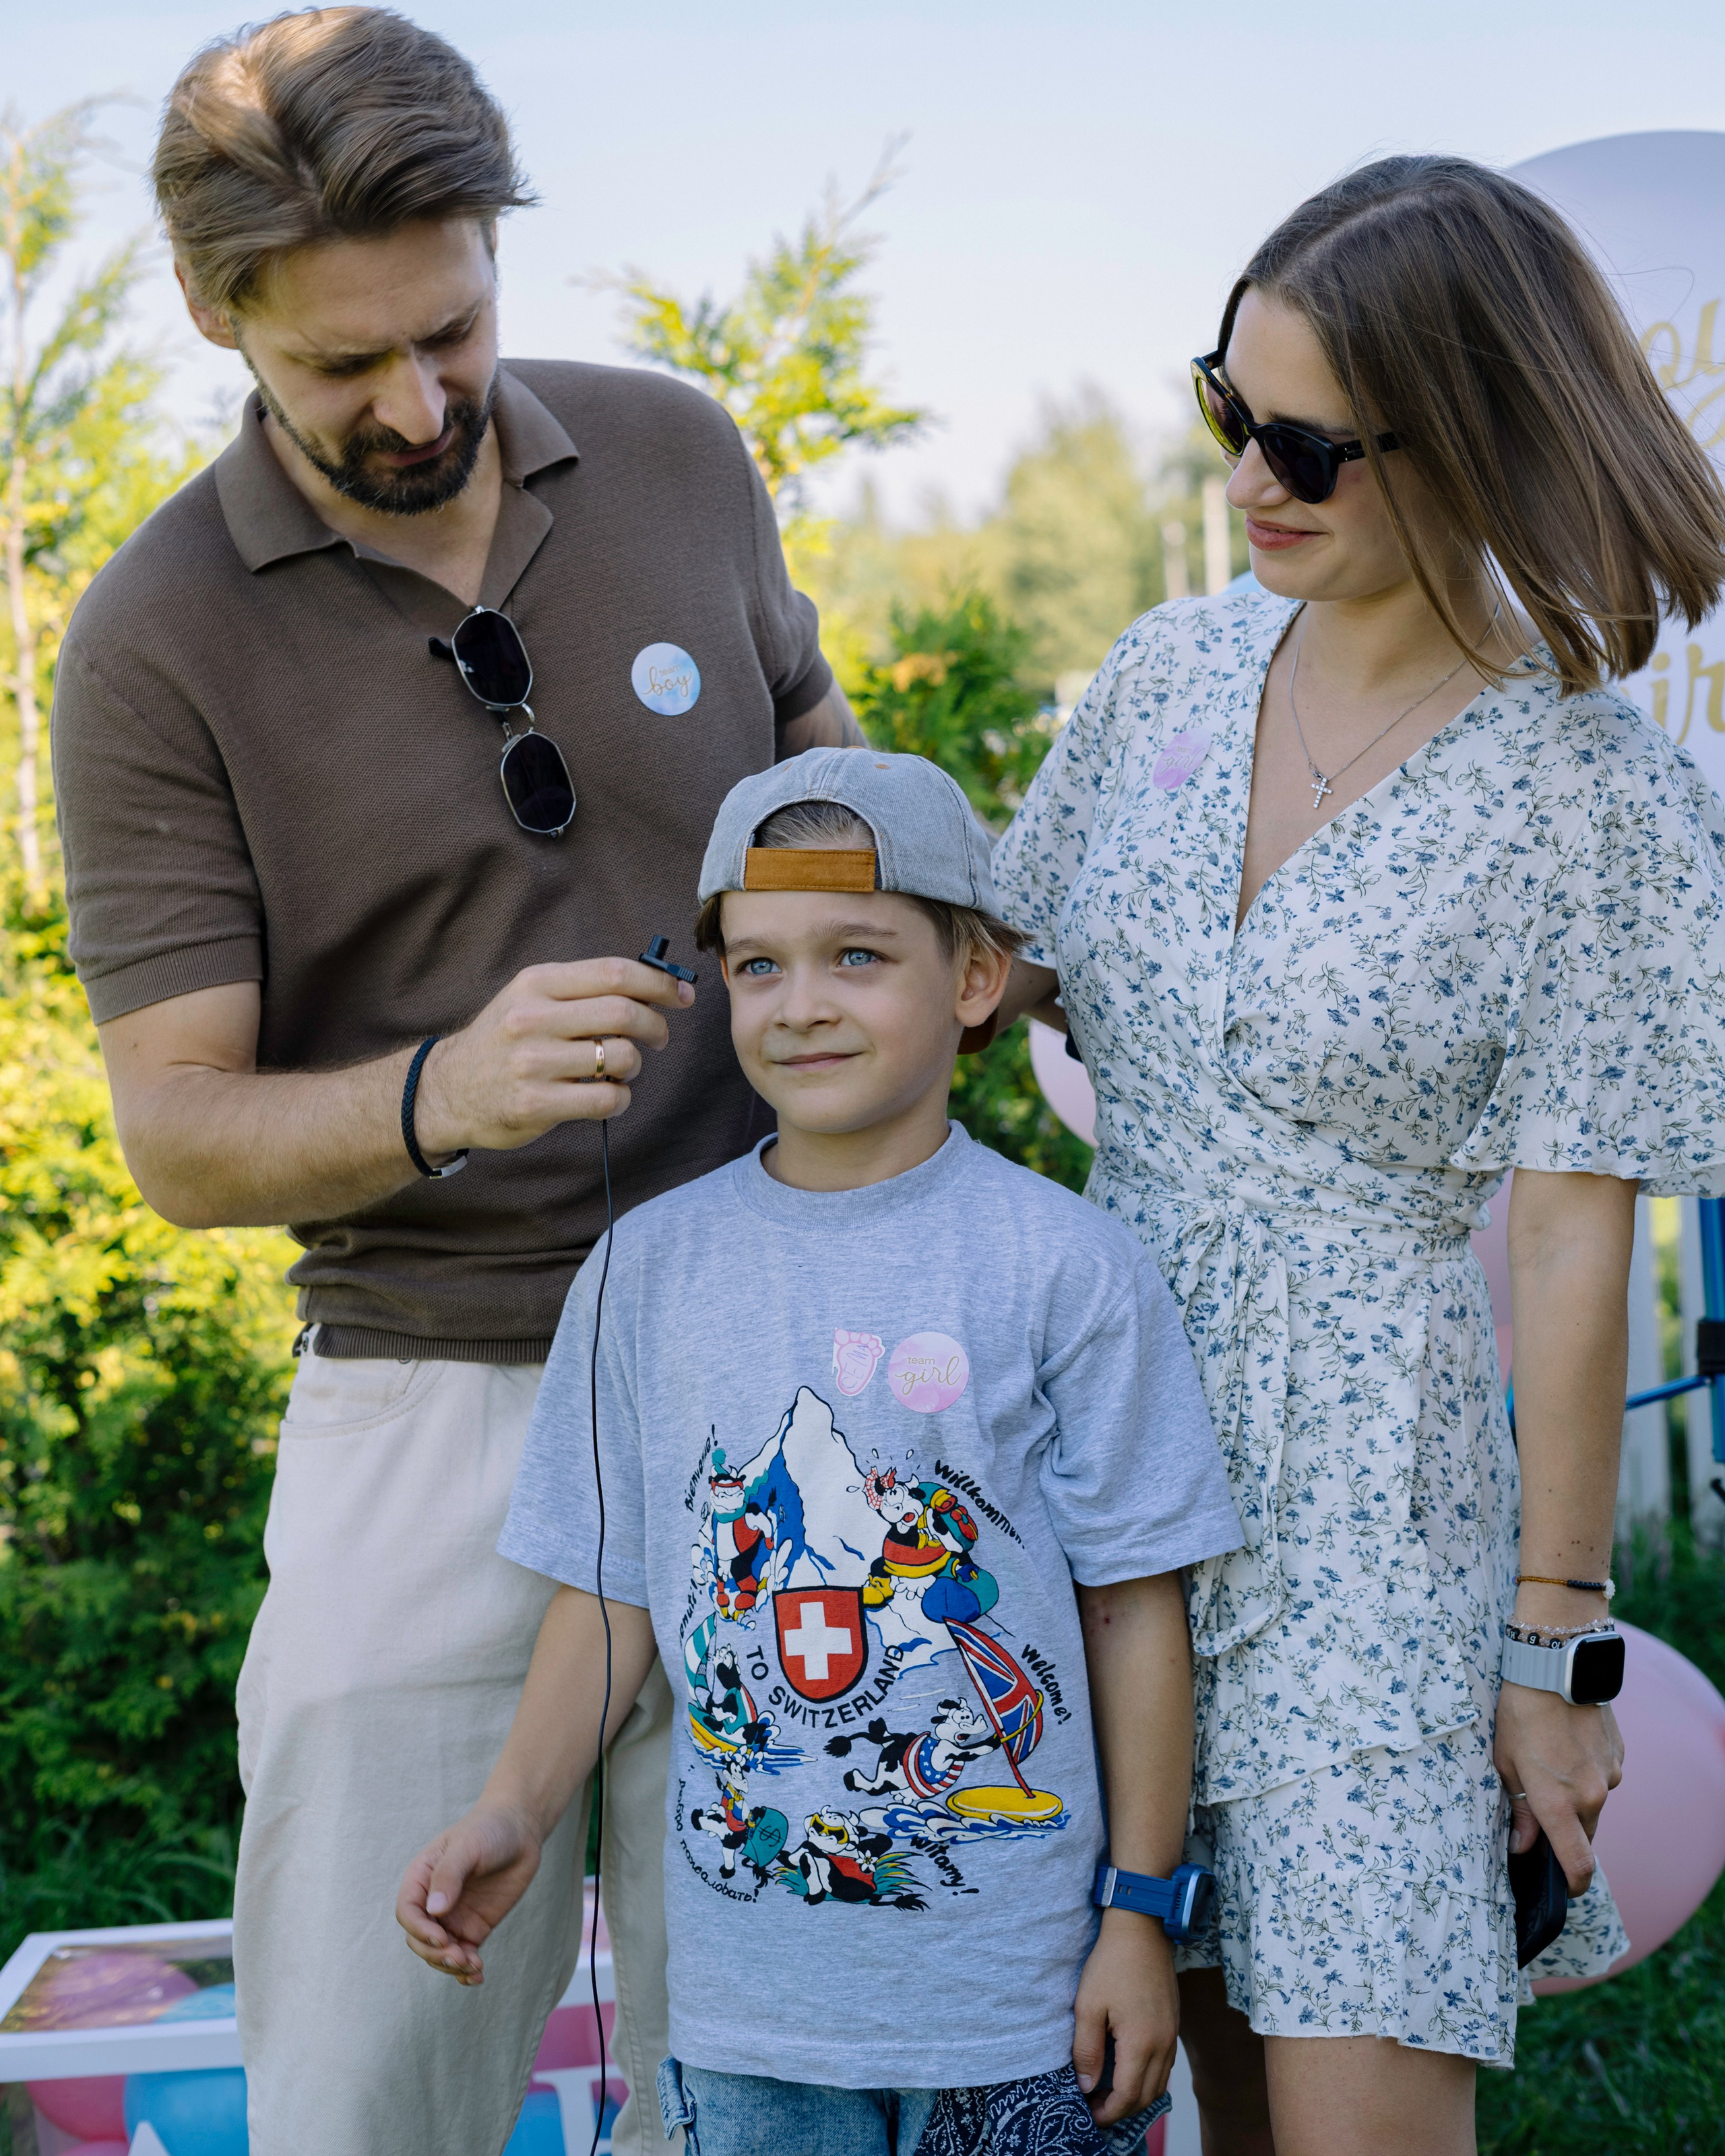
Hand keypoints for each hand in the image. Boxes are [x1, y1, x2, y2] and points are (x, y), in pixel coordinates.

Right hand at [396, 1802, 543, 1984]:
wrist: (520, 1831)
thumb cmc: (488, 1830)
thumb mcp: (467, 1846)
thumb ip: (449, 1875)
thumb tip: (434, 1910)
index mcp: (421, 1879)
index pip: (408, 1913)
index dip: (420, 1930)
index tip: (442, 1938)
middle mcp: (432, 1902)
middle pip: (420, 1939)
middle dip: (436, 1954)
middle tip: (460, 1957)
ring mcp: (452, 1917)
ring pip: (440, 1953)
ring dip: (452, 1965)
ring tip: (474, 1966)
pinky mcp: (473, 1928)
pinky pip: (463, 1955)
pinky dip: (466, 1970)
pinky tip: (477, 1976)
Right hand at [415, 957, 694, 1154]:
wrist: (447, 1090)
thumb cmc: (504, 1041)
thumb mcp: (530, 998)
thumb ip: (583, 989)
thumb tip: (655, 986)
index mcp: (537, 983)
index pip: (614, 973)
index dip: (659, 983)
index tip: (681, 995)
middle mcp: (533, 1018)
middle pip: (624, 1013)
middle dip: (656, 1026)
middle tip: (659, 1037)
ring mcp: (533, 1063)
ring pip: (621, 1057)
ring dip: (634, 1065)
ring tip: (620, 1069)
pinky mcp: (536, 1104)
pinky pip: (607, 1098)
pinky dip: (621, 1098)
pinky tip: (608, 1095)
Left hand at [1072, 1910, 1178, 2126]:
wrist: (1141, 1929)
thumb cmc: (1111, 1963)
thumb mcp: (1088, 2006)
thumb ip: (1087, 2050)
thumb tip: (1087, 2085)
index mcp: (1142, 2042)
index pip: (1128, 2095)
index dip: (1108, 2112)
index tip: (1089, 2115)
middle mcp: (1163, 2043)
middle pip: (1147, 2096)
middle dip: (1122, 2110)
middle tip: (1096, 2108)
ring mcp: (1172, 2033)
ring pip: (1159, 2082)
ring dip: (1137, 2096)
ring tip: (1109, 2094)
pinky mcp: (1173, 2023)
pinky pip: (1165, 2065)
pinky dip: (1148, 2078)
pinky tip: (1128, 2071)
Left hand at [1495, 1683, 1622, 1892]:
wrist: (1555, 1668)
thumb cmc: (1520, 1715)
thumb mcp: (1506, 1763)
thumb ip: (1520, 1810)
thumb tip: (1523, 1847)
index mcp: (1558, 1803)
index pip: (1577, 1863)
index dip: (1573, 1883)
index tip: (1564, 1888)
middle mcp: (1590, 1796)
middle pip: (1585, 1834)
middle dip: (1566, 1830)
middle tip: (1542, 1805)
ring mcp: (1609, 1775)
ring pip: (1594, 1803)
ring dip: (1576, 1796)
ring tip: (1551, 1761)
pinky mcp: (1619, 1756)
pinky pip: (1603, 1777)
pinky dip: (1587, 1773)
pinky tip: (1568, 1745)